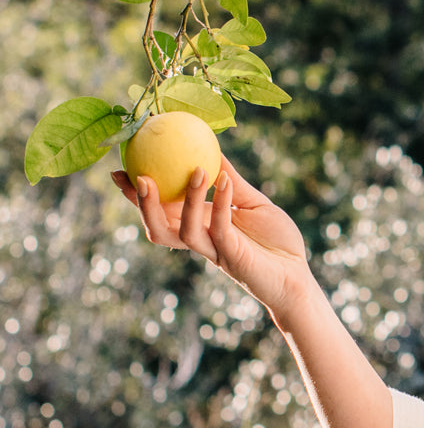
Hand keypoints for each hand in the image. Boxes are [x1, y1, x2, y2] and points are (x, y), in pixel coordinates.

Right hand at [112, 156, 315, 317]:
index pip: (162, 211)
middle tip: (137, 176)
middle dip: (142, 205)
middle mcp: (201, 241)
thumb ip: (233, 182)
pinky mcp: (233, 258)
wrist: (298, 278)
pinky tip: (225, 180)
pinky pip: (221, 229)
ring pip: (183, 232)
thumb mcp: (253, 204)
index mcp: (201, 227)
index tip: (120, 169)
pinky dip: (222, 203)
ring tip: (194, 170)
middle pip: (158, 228)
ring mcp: (215, 251)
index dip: (137, 194)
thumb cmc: (276, 243)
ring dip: (186, 201)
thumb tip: (214, 148)